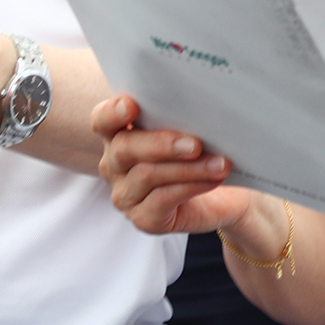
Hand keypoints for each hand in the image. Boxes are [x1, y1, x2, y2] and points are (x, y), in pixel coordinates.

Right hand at [93, 93, 253, 234]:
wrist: (221, 196)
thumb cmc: (198, 154)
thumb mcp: (188, 131)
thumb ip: (180, 118)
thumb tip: (198, 108)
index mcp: (117, 134)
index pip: (103, 120)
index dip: (112, 113)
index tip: (131, 105)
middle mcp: (114, 164)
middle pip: (125, 148)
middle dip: (162, 144)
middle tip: (196, 144)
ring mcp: (125, 194)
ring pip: (147, 175)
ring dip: (188, 168)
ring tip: (219, 163)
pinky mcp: (142, 219)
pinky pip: (162, 200)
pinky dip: (192, 186)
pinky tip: (213, 179)